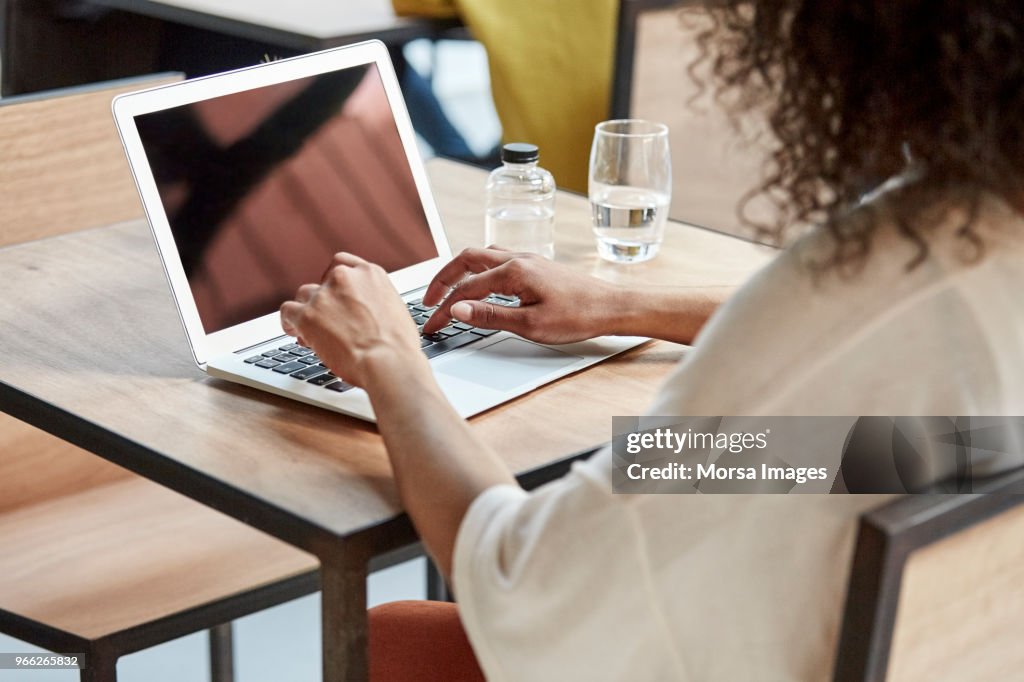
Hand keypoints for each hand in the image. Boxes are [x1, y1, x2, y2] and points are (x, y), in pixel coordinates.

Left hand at [280, 253, 428, 388]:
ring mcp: (324, 296)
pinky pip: (288, 311)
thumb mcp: (396, 309)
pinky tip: (295, 332)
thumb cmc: (398, 346)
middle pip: (322, 282)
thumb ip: (375, 301)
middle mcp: (344, 278)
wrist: (388, 361)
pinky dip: (290, 322)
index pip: (343, 263)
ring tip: (310, 329)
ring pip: (304, 295)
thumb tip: (366, 313)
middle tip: (326, 319)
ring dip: (307, 310)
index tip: (333, 292)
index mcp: (370, 274)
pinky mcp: (307, 316)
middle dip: (324, 300)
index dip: (334, 280)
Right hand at [421, 248, 619, 343]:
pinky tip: (481, 285)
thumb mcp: (530, 324)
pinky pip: (498, 260)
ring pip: (483, 256)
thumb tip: (457, 310)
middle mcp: (519, 258)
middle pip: (467, 259)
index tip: (432, 325)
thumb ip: (490, 316)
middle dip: (443, 279)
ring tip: (448, 290)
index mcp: (514, 271)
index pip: (466, 289)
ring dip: (461, 270)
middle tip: (429, 301)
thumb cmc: (578, 316)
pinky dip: (479, 270)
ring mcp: (528, 260)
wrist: (611, 307)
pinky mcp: (536, 266)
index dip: (444, 308)